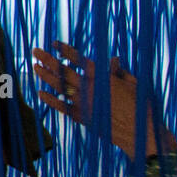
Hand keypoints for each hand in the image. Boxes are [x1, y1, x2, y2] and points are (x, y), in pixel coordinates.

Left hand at [31, 41, 174, 160]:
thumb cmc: (141, 106)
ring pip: (60, 86)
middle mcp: (89, 88)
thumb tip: (113, 59)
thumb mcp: (134, 84)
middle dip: (48, 59)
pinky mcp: (81, 117)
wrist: (140, 134)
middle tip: (35, 50)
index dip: (65, 50)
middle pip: (64, 71)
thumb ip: (120, 71)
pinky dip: (50, 99)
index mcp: (102, 77)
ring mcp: (83, 103)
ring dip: (45, 76)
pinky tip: (40, 93)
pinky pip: (61, 106)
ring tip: (35, 67)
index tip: (54, 43)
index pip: (79, 60)